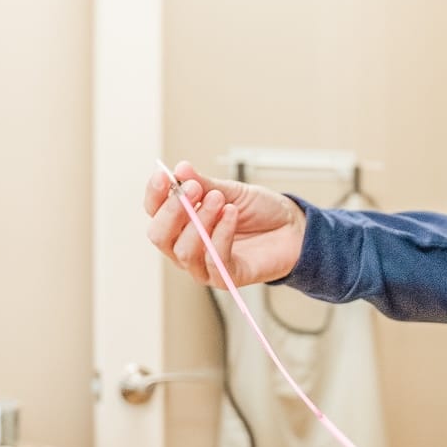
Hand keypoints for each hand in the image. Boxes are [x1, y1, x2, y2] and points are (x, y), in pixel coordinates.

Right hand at [142, 160, 306, 288]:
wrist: (292, 228)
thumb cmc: (258, 211)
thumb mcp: (230, 190)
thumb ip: (203, 183)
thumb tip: (180, 169)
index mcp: (181, 223)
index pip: (154, 212)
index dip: (155, 194)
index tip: (164, 176)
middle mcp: (186, 246)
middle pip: (159, 236)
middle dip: (173, 210)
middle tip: (193, 189)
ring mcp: (204, 266)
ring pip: (184, 251)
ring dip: (201, 220)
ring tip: (219, 200)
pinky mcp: (226, 278)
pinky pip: (214, 260)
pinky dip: (221, 234)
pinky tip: (231, 214)